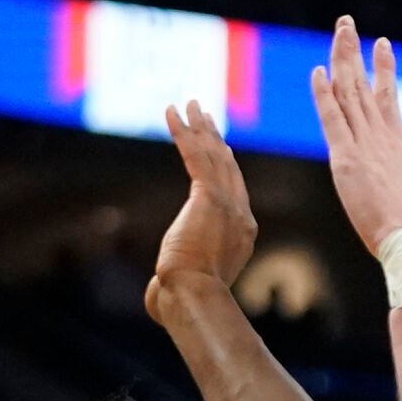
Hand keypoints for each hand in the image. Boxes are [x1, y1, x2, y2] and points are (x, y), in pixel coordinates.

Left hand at [144, 102, 257, 324]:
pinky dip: (184, 132)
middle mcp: (241, 214)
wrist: (194, 293)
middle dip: (216, 139)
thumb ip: (183, 274)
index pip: (235, 190)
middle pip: (228, 167)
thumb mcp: (191, 280)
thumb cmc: (187, 296)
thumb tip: (158, 293)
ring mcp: (228, 204)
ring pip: (213, 156)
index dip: (227, 165)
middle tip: (206, 116)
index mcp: (243, 233)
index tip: (220, 147)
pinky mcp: (208, 196)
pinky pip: (195, 155)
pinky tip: (173, 113)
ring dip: (201, 127)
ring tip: (191, 104)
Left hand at [310, 15, 401, 253]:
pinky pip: (332, 119)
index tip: (381, 44)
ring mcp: (364, 146)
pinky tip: (317, 71)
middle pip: (364, 85)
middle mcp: (382, 138)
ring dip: (341, 59)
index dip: (383, 69)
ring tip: (340, 30)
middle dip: (354, 51)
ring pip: (348, 93)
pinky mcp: (347, 159)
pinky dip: (324, 94)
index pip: (388, 97)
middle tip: (346, 23)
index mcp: (400, 145)